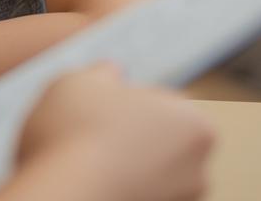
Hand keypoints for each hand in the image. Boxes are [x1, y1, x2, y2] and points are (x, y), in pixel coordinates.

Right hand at [15, 63, 214, 200]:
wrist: (62, 198)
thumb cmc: (75, 135)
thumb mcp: (80, 81)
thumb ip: (102, 73)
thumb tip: (110, 72)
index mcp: (194, 123)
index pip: (160, 102)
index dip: (123, 102)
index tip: (95, 108)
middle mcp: (198, 170)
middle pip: (158, 142)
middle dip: (129, 138)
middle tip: (87, 134)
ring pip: (147, 175)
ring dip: (123, 168)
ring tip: (82, 163)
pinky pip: (135, 197)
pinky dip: (118, 192)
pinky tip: (88, 186)